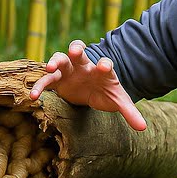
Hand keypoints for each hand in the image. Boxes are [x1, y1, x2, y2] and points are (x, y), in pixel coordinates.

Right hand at [29, 40, 146, 130]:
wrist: (92, 90)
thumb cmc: (105, 93)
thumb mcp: (117, 101)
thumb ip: (129, 112)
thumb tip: (143, 128)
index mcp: (101, 70)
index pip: (104, 63)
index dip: (105, 64)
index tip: (104, 67)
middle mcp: (84, 65)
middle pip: (79, 51)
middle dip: (76, 49)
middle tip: (74, 51)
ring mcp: (69, 69)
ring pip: (60, 59)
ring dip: (54, 62)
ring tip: (49, 69)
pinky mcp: (57, 78)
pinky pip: (46, 79)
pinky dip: (39, 86)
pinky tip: (32, 96)